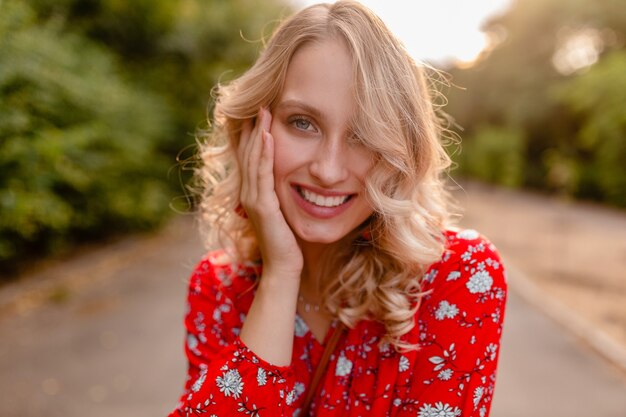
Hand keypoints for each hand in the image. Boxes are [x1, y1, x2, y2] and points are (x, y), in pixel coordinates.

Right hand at [237, 108, 302, 278]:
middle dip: (254, 127)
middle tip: (260, 102)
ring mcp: (252, 199)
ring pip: (253, 159)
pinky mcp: (262, 206)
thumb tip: (292, 179)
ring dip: (258, 133)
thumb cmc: (287, 242)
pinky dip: (264, 153)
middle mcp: (248, 193)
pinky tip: (267, 136)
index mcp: (253, 193)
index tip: (261, 112)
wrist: (284, 267)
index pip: (251, 157)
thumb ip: (282, 195)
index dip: (253, 134)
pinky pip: (263, 174)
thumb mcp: (284, 212)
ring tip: (264, 110)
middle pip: (248, 153)